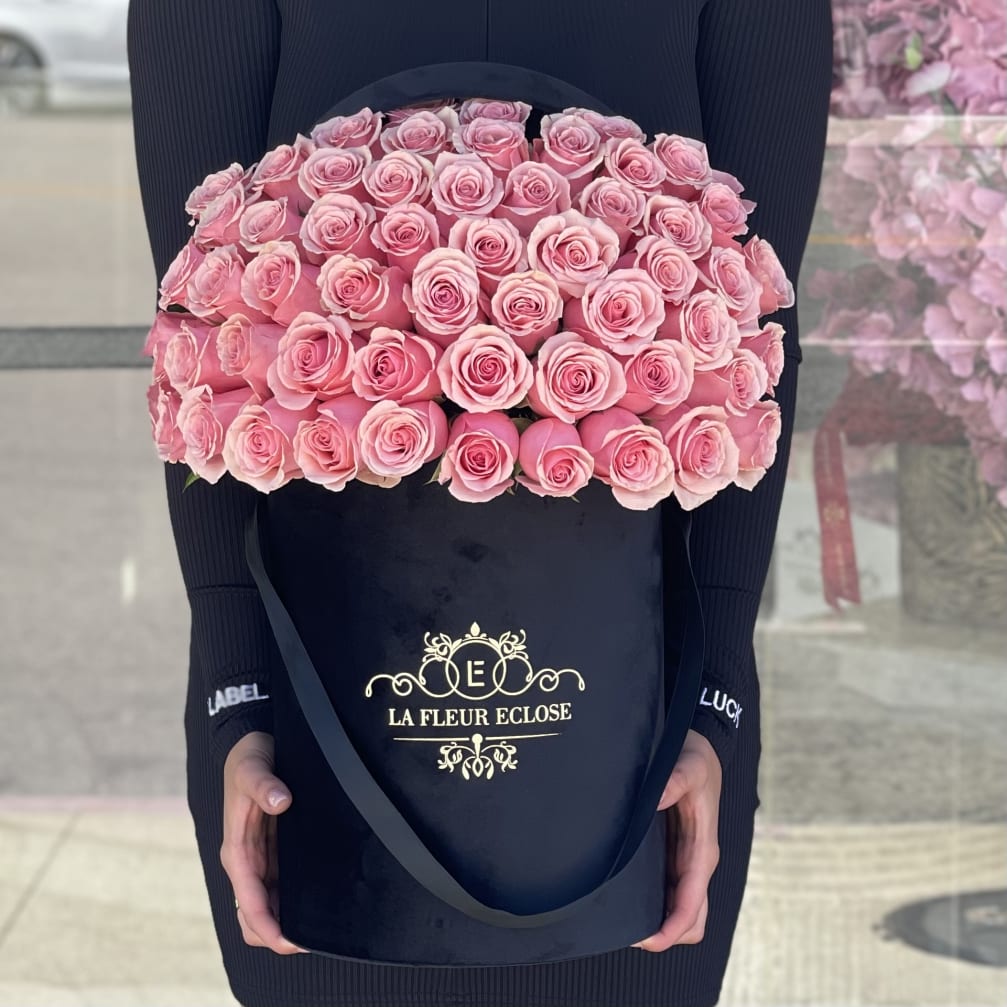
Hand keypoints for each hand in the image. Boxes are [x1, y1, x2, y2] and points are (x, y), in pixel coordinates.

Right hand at [220, 730, 307, 954]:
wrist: (254, 744)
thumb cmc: (249, 758)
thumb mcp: (253, 766)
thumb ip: (263, 783)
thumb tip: (280, 801)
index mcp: (237, 850)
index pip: (249, 902)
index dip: (268, 926)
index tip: (291, 941)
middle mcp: (249, 861)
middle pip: (255, 916)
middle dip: (278, 934)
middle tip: (314, 940)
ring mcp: (263, 859)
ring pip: (271, 905)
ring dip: (289, 920)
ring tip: (323, 928)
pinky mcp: (277, 851)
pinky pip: (284, 886)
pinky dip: (297, 900)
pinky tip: (322, 901)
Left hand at [632, 729, 721, 951]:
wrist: (701, 747)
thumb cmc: (697, 758)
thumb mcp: (688, 764)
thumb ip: (674, 781)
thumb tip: (654, 800)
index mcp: (703, 849)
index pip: (692, 903)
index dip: (672, 927)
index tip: (648, 939)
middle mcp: (697, 861)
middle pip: (692, 918)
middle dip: (667, 933)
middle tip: (627, 934)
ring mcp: (686, 861)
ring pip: (682, 909)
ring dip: (661, 921)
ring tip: (624, 922)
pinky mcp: (675, 854)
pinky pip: (670, 890)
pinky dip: (656, 903)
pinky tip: (629, 897)